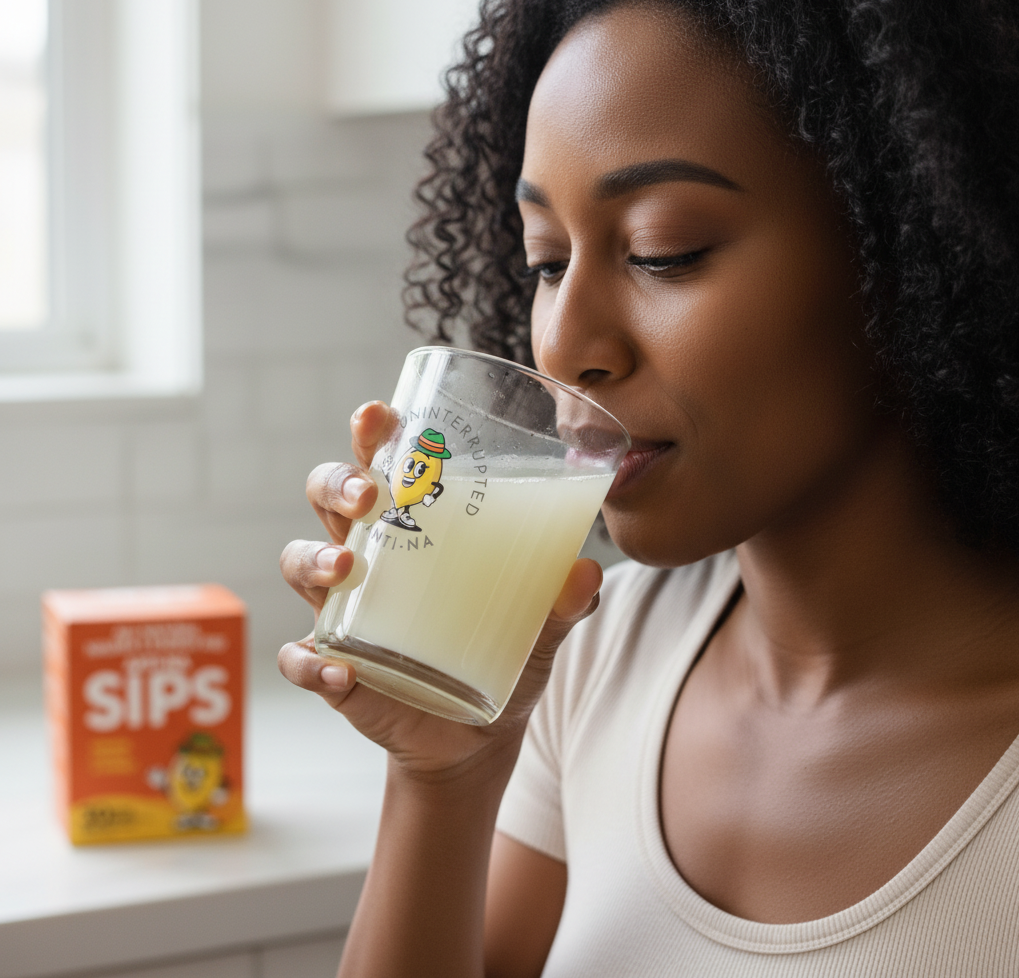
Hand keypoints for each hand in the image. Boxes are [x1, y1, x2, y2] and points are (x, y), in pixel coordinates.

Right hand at [278, 398, 602, 779]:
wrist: (477, 737)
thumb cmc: (501, 655)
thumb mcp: (539, 628)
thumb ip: (563, 603)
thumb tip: (586, 572)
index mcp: (412, 528)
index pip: (382, 464)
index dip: (372, 434)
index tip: (378, 414)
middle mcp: (368, 558)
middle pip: (328, 497)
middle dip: (338, 483)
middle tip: (369, 495)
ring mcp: (344, 612)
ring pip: (299, 563)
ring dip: (312, 559)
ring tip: (343, 570)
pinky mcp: (334, 668)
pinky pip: (301, 658)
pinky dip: (310, 661)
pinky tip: (337, 670)